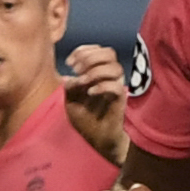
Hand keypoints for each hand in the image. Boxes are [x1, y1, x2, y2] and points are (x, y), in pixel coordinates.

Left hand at [61, 43, 127, 159]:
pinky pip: (116, 87)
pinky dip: (102, 86)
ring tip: (83, 82)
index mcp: (100, 72)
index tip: (69, 63)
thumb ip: (70, 87)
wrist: (98, 141)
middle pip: (109, 52)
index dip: (83, 51)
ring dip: (95, 71)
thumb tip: (69, 77)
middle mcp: (110, 77)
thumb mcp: (71, 102)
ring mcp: (117, 88)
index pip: (98, 49)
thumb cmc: (87, 121)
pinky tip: (90, 93)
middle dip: (90, 57)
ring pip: (115, 67)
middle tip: (77, 69)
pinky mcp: (121, 101)